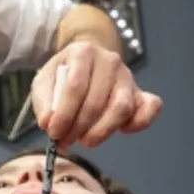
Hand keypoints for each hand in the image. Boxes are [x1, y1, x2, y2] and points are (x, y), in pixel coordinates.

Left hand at [31, 39, 161, 149]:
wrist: (85, 61)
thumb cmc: (63, 74)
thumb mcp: (44, 82)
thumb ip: (43, 101)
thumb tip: (47, 123)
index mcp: (83, 52)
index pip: (75, 86)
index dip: (64, 114)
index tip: (54, 133)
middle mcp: (109, 60)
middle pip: (97, 100)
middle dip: (79, 127)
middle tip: (66, 142)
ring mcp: (128, 75)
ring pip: (122, 107)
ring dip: (103, 130)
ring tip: (87, 140)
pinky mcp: (141, 91)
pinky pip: (150, 107)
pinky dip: (140, 122)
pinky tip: (123, 131)